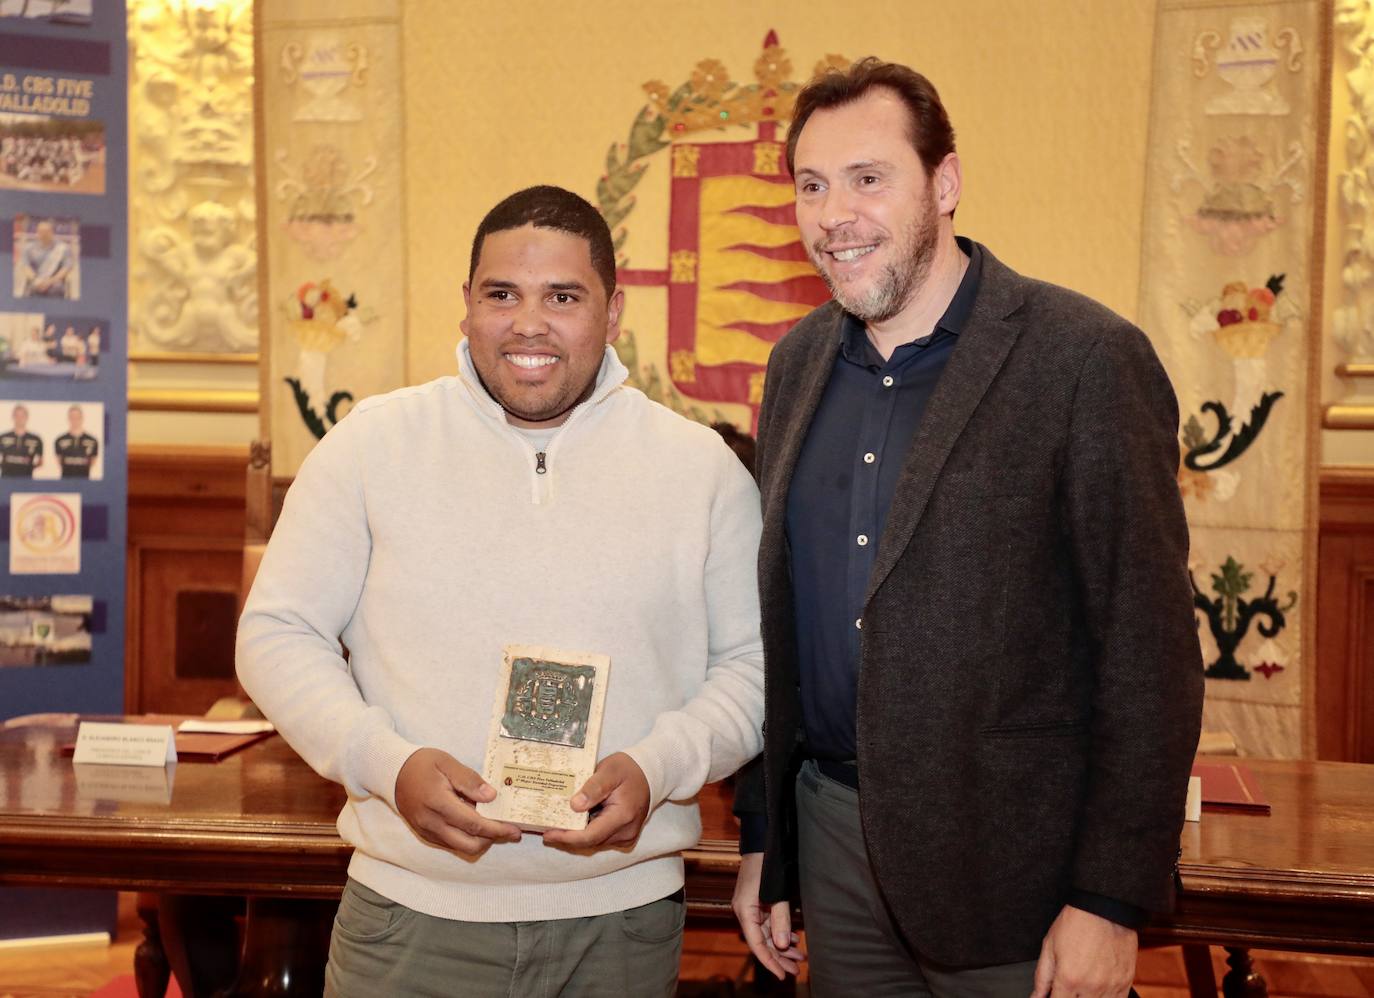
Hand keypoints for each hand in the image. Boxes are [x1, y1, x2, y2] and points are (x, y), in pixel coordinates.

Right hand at [393, 747, 520, 855]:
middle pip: (469, 845)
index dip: (497, 829)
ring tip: (494, 826)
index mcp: (439, 804)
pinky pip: (450, 844)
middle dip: (492, 840)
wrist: (392, 772)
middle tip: (509, 830)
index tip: (514, 830)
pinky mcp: (425, 834)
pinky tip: (474, 824)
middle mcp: (432, 823)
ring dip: (480, 841)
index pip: (474, 825)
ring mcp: (427, 831)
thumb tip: (490, 796)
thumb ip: (469, 780)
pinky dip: (466, 839)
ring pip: (460, 848)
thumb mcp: (446, 762)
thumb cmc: (421, 764)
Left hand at [542, 752, 649, 848]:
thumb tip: (574, 805)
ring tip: (556, 825)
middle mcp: (626, 831)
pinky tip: (574, 824)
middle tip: (545, 829)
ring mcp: (626, 836)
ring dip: (576, 836)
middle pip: (590, 842)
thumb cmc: (628, 769)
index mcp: (622, 815)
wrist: (649, 774)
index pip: (590, 835)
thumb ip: (594, 787)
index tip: (548, 833)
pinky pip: (601, 839)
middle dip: (567, 838)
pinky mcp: (625, 836)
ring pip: (595, 842)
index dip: (567, 837)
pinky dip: (586, 833)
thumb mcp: (610, 770)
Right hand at [731, 852, 803, 979]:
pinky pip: (768, 922)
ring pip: (767, 933)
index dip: (770, 962)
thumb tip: (780, 945)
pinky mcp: (757, 901)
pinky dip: (780, 931)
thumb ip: (779, 919)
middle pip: (762, 941)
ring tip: (799, 957)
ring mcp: (751, 906)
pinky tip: (793, 939)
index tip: (782, 975)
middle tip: (796, 970)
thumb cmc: (767, 864)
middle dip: (779, 957)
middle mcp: (745, 911)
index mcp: (745, 911)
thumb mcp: (775, 894)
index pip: (757, 944)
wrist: (761, 840)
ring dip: (782, 945)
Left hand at [1031, 905, 1136, 997]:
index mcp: (1069, 979)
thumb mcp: (1049, 946)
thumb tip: (1036, 996)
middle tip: (1068, 988)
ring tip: (1082, 988)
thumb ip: (1042, 977)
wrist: (1104, 908)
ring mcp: (1110, 986)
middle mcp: (1091, 987)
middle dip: (1071, 997)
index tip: (1054, 994)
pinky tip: (1098, 990)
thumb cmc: (1076, 923)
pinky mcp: (1125, 982)